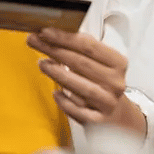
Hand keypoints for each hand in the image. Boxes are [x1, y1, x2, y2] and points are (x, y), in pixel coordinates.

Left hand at [28, 28, 145, 134]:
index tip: (45, 31)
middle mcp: (115, 82)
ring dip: (58, 73)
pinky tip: (55, 93)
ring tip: (42, 63)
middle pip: (81, 63)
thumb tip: (51, 34)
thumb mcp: (101, 63)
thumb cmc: (103, 82)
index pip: (89, 46)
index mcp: (118, 63)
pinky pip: (78, 110)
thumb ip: (82, 49)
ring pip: (80, 87)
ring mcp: (107, 102)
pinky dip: (65, 101)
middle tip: (35, 42)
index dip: (65, 38)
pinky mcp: (98, 121)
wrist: (117, 114)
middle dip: (55, 50)